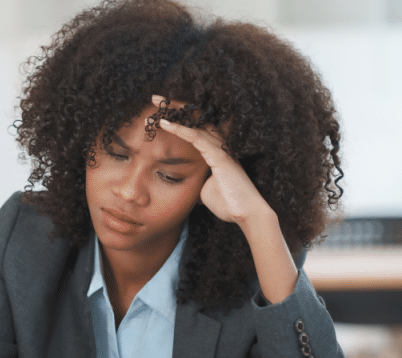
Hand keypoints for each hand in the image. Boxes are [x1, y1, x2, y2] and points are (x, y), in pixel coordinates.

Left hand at [153, 95, 296, 301]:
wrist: (246, 216)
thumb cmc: (228, 204)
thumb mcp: (204, 192)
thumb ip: (196, 182)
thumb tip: (185, 184)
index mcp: (215, 153)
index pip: (195, 130)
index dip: (178, 119)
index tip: (159, 113)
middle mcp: (219, 146)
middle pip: (195, 121)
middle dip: (175, 107)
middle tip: (156, 97)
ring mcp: (221, 150)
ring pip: (195, 125)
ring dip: (174, 114)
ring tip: (156, 103)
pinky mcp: (220, 157)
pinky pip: (197, 138)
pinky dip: (181, 129)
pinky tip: (165, 123)